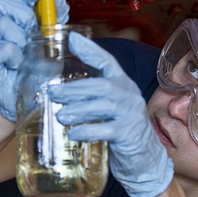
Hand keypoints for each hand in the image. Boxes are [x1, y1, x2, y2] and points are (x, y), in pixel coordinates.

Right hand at [0, 0, 68, 120]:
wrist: (28, 100)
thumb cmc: (37, 71)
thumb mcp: (52, 42)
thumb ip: (56, 19)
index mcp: (14, 22)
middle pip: (3, 4)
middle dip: (23, 15)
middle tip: (33, 32)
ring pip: (3, 25)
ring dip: (21, 39)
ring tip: (26, 55)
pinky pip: (3, 49)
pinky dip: (15, 57)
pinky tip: (18, 66)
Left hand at [50, 33, 173, 196]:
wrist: (144, 158)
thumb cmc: (121, 130)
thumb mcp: (108, 108)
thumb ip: (91, 98)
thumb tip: (57, 92)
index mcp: (122, 84)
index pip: (107, 61)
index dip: (90, 49)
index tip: (71, 38)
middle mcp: (129, 94)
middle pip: (101, 85)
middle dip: (75, 88)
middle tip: (53, 92)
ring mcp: (131, 113)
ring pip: (104, 106)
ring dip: (79, 109)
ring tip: (60, 115)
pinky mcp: (130, 133)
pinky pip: (107, 129)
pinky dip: (88, 131)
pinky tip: (74, 134)